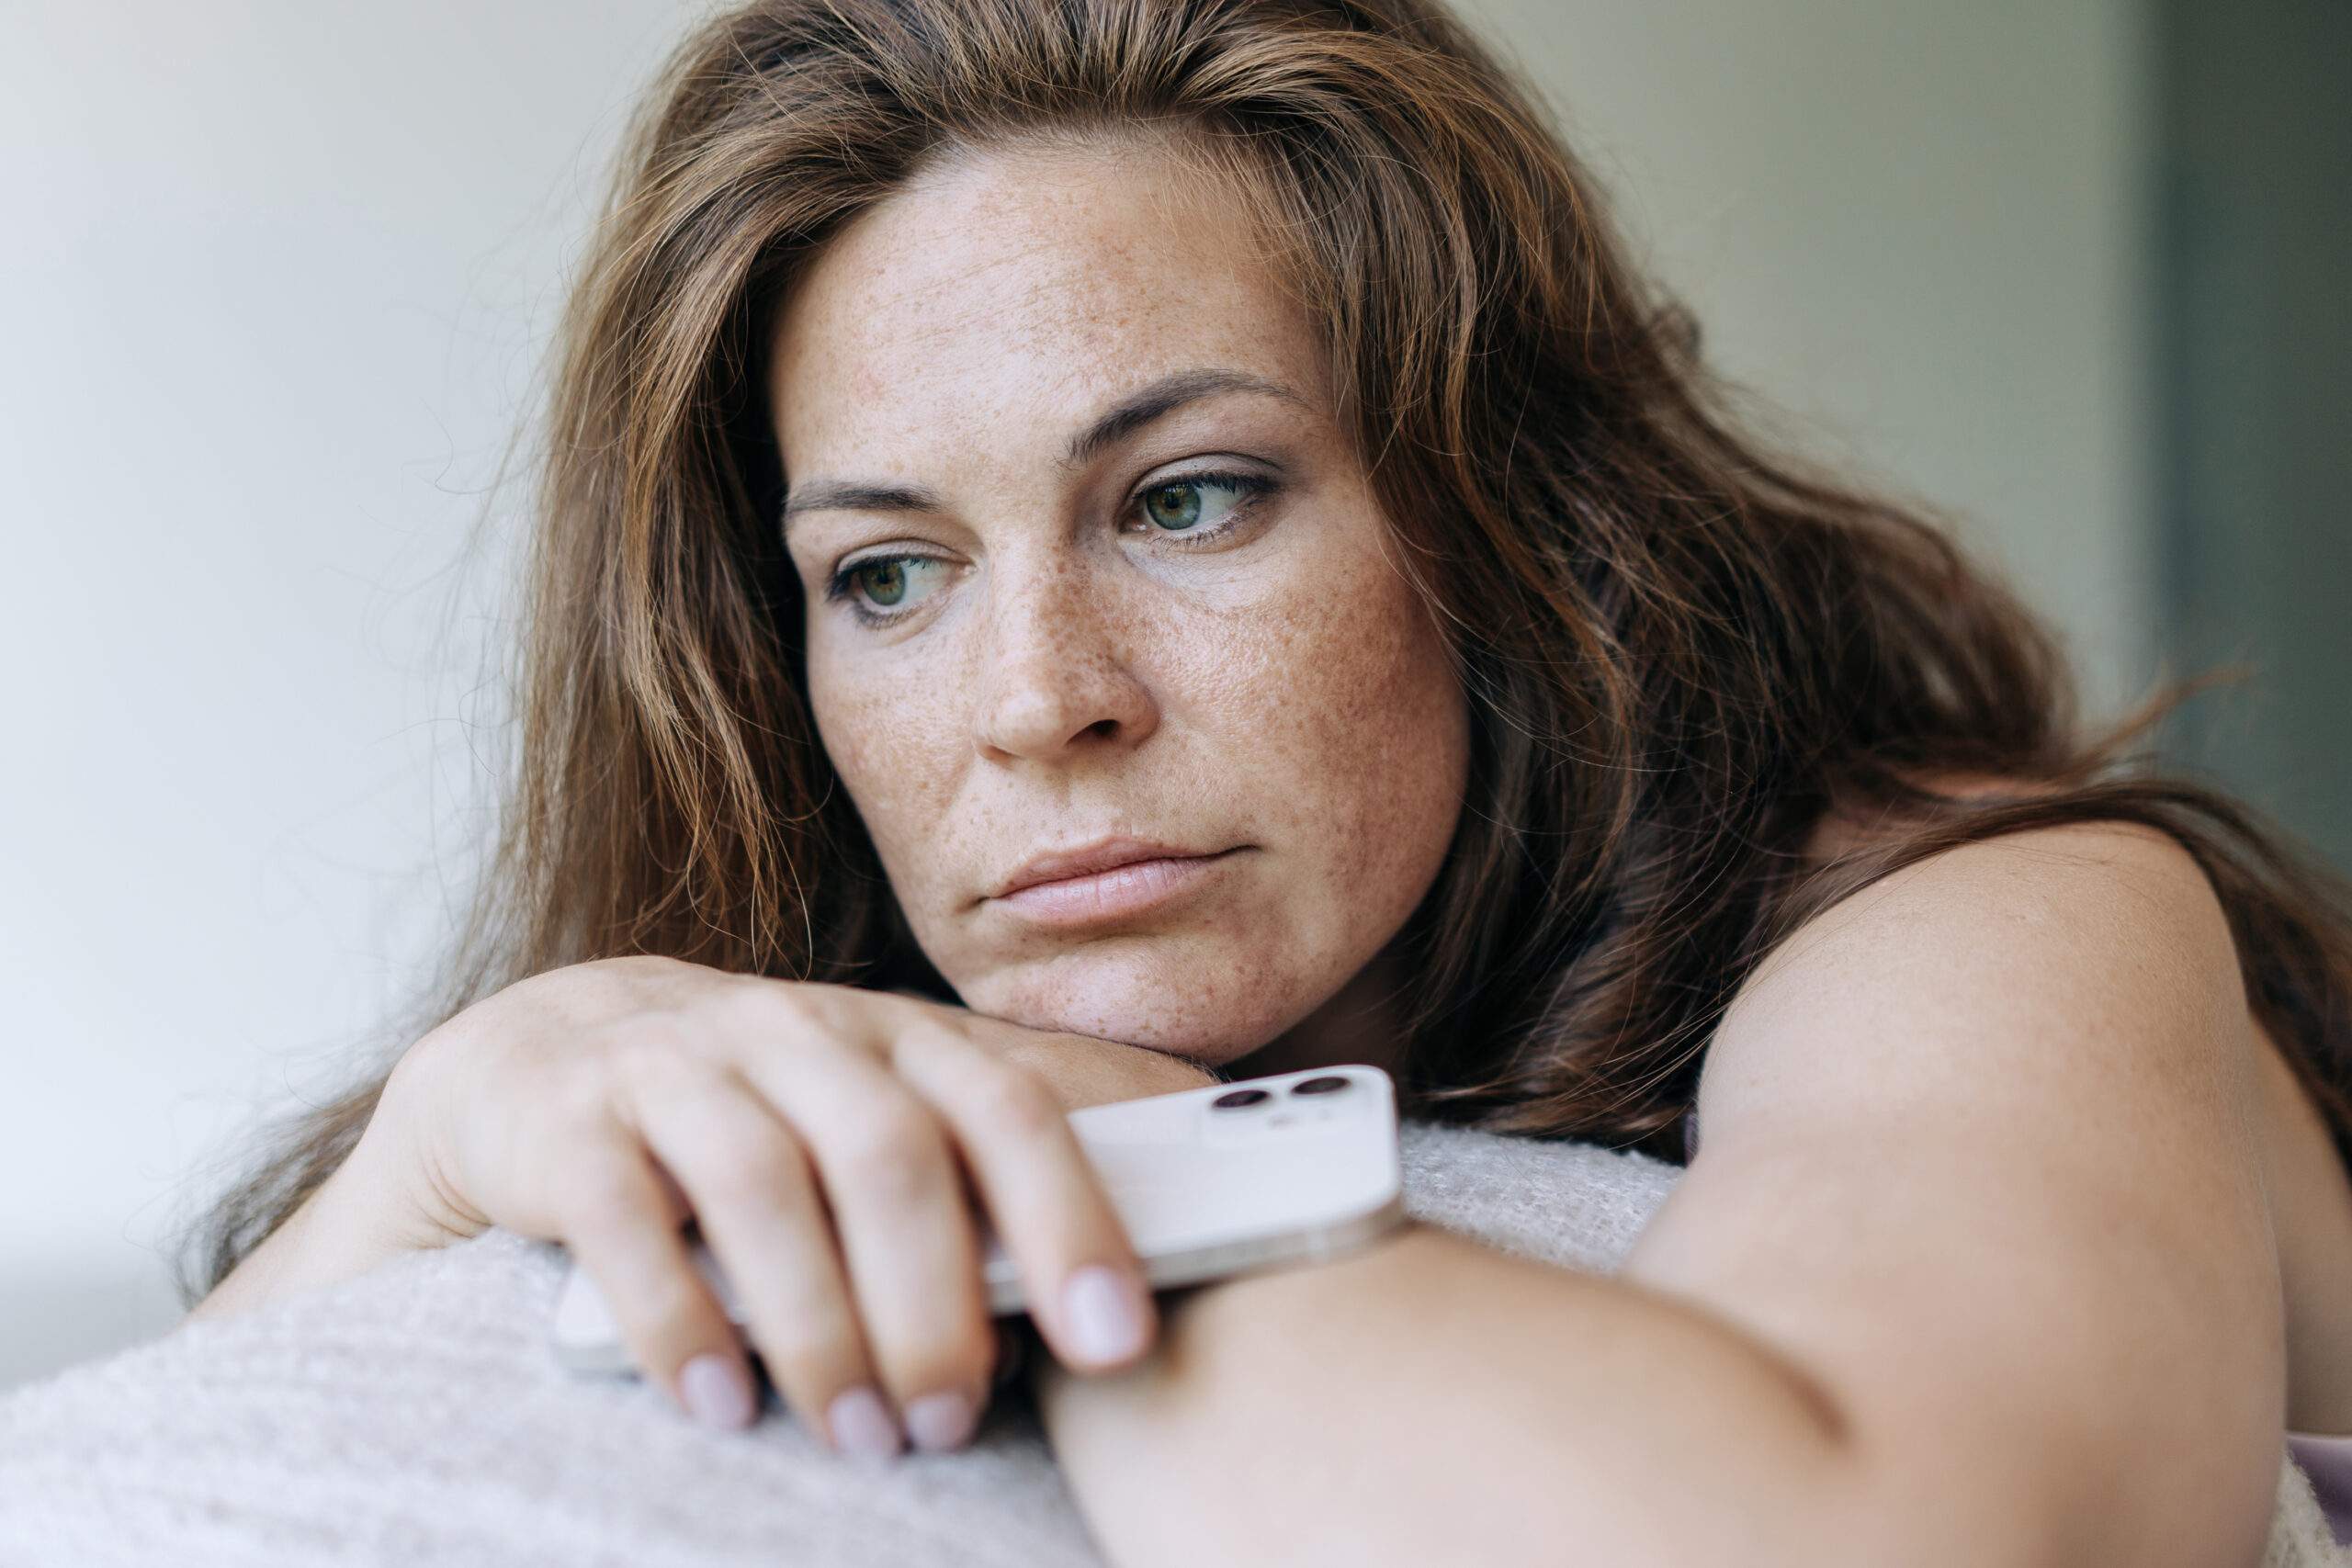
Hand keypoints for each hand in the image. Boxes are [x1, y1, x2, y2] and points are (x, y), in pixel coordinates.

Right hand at [360, 958, 1213, 1450]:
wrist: (539, 1059)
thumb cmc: (751, 1121)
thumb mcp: (863, 1130)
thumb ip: (960, 1199)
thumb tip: (1060, 1328)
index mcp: (893, 1038)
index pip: (1007, 1112)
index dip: (1072, 1220)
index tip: (1119, 1339)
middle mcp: (795, 1033)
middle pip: (893, 1154)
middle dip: (937, 1302)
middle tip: (952, 1424)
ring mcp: (677, 1066)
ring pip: (766, 1185)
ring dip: (821, 1326)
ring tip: (858, 1435)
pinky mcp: (569, 1119)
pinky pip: (626, 1218)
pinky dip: (679, 1318)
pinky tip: (719, 1403)